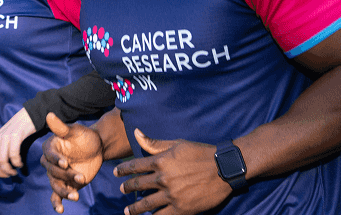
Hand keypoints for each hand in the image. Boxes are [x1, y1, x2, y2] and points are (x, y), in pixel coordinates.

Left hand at [0, 108, 36, 182]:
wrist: (27, 116)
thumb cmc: (17, 132)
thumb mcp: (4, 141)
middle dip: (0, 174)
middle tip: (9, 175)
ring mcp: (5, 137)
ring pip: (1, 160)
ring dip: (8, 170)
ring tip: (14, 171)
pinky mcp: (16, 135)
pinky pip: (13, 154)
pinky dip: (16, 162)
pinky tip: (20, 164)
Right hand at [41, 112, 103, 212]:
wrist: (96, 149)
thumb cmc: (84, 137)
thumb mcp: (76, 131)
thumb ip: (62, 127)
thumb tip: (49, 114)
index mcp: (50, 147)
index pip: (49, 155)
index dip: (56, 160)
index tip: (65, 163)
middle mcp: (50, 162)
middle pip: (53, 172)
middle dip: (66, 175)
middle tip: (81, 177)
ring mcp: (56, 175)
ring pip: (55, 185)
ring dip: (64, 191)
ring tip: (75, 195)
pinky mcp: (64, 185)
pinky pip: (56, 195)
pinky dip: (57, 203)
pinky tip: (60, 210)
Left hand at [115, 129, 230, 214]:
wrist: (224, 169)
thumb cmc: (201, 153)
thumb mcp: (177, 144)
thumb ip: (154, 143)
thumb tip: (136, 133)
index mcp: (160, 161)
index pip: (134, 166)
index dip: (123, 170)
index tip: (116, 173)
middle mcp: (162, 179)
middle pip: (138, 185)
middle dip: (127, 188)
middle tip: (122, 190)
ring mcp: (171, 195)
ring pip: (146, 204)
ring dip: (134, 208)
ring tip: (128, 211)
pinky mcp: (181, 208)